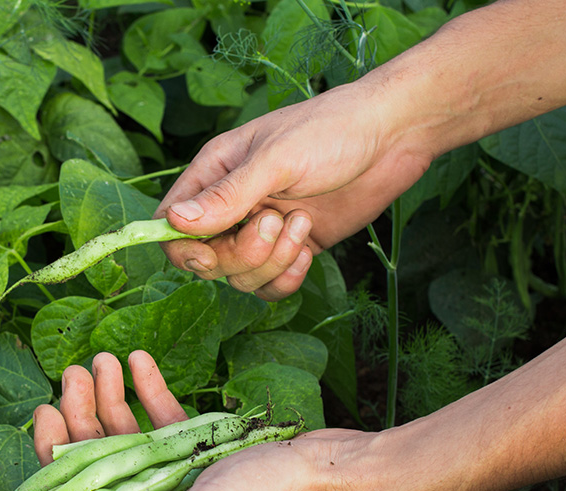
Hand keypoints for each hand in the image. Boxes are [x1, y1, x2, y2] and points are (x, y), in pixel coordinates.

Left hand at [32, 351, 372, 490]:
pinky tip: (141, 360)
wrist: (335, 475)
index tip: (45, 412)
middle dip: (82, 414)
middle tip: (76, 371)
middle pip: (102, 457)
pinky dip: (150, 390)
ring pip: (131, 432)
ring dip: (112, 396)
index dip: (56, 457)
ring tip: (103, 359)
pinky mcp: (206, 446)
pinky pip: (167, 418)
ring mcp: (182, 471)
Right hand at [158, 82, 432, 299]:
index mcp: (215, 174)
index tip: (210, 252)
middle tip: (274, 222)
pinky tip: (309, 250)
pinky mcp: (293, 248)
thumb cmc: (331, 130)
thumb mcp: (276, 159)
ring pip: (240, 277)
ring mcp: (263, 229)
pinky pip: (270, 285)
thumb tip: (175, 223)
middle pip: (207, 259)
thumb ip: (227, 196)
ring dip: (272, 262)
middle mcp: (233, 205)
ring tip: (302, 224)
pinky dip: (287, 278)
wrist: (394, 135)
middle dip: (240, 254)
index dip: (182, 247)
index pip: (171, 223)